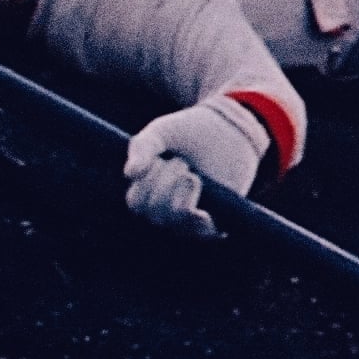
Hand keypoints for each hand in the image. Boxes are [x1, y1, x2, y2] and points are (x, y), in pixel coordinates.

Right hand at [121, 98, 268, 237]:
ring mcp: (192, 218)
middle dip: (166, 180)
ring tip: (193, 174)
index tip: (158, 159)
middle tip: (181, 162)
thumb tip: (130, 173)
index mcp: (150, 193)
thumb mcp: (160, 132)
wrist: (228, 127)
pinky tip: (201, 206)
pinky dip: (199, 220)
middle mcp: (168, 211)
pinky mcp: (217, 219)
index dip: (145, 181)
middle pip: (156, 213)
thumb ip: (142, 147)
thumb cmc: (188, 132)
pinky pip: (203, 231)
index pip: (136, 203)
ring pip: (177, 219)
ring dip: (182, 190)